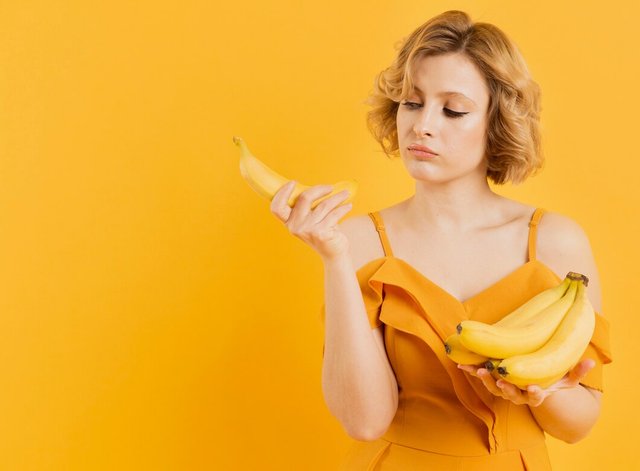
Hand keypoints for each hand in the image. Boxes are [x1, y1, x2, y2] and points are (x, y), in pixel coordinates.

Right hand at [270, 180, 352, 260]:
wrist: (333, 253)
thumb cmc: (322, 231)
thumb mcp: (310, 220)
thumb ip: (307, 206)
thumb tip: (319, 186)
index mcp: (289, 222)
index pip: (277, 208)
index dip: (282, 193)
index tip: (293, 182)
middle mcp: (296, 226)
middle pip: (304, 198)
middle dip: (319, 189)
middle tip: (330, 188)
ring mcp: (308, 230)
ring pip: (324, 205)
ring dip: (337, 197)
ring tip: (345, 194)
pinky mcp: (321, 233)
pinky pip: (334, 213)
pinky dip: (343, 208)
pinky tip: (348, 206)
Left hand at [458, 359, 595, 406]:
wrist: (534, 386)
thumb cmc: (551, 380)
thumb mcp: (566, 379)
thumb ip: (577, 372)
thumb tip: (592, 361)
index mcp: (537, 393)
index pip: (536, 397)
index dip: (534, 394)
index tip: (534, 389)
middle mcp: (519, 394)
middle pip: (511, 394)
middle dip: (504, 388)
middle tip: (499, 381)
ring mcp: (505, 389)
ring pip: (494, 388)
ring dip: (485, 380)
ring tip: (479, 371)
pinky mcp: (494, 380)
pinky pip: (482, 377)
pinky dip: (472, 371)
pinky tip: (462, 364)